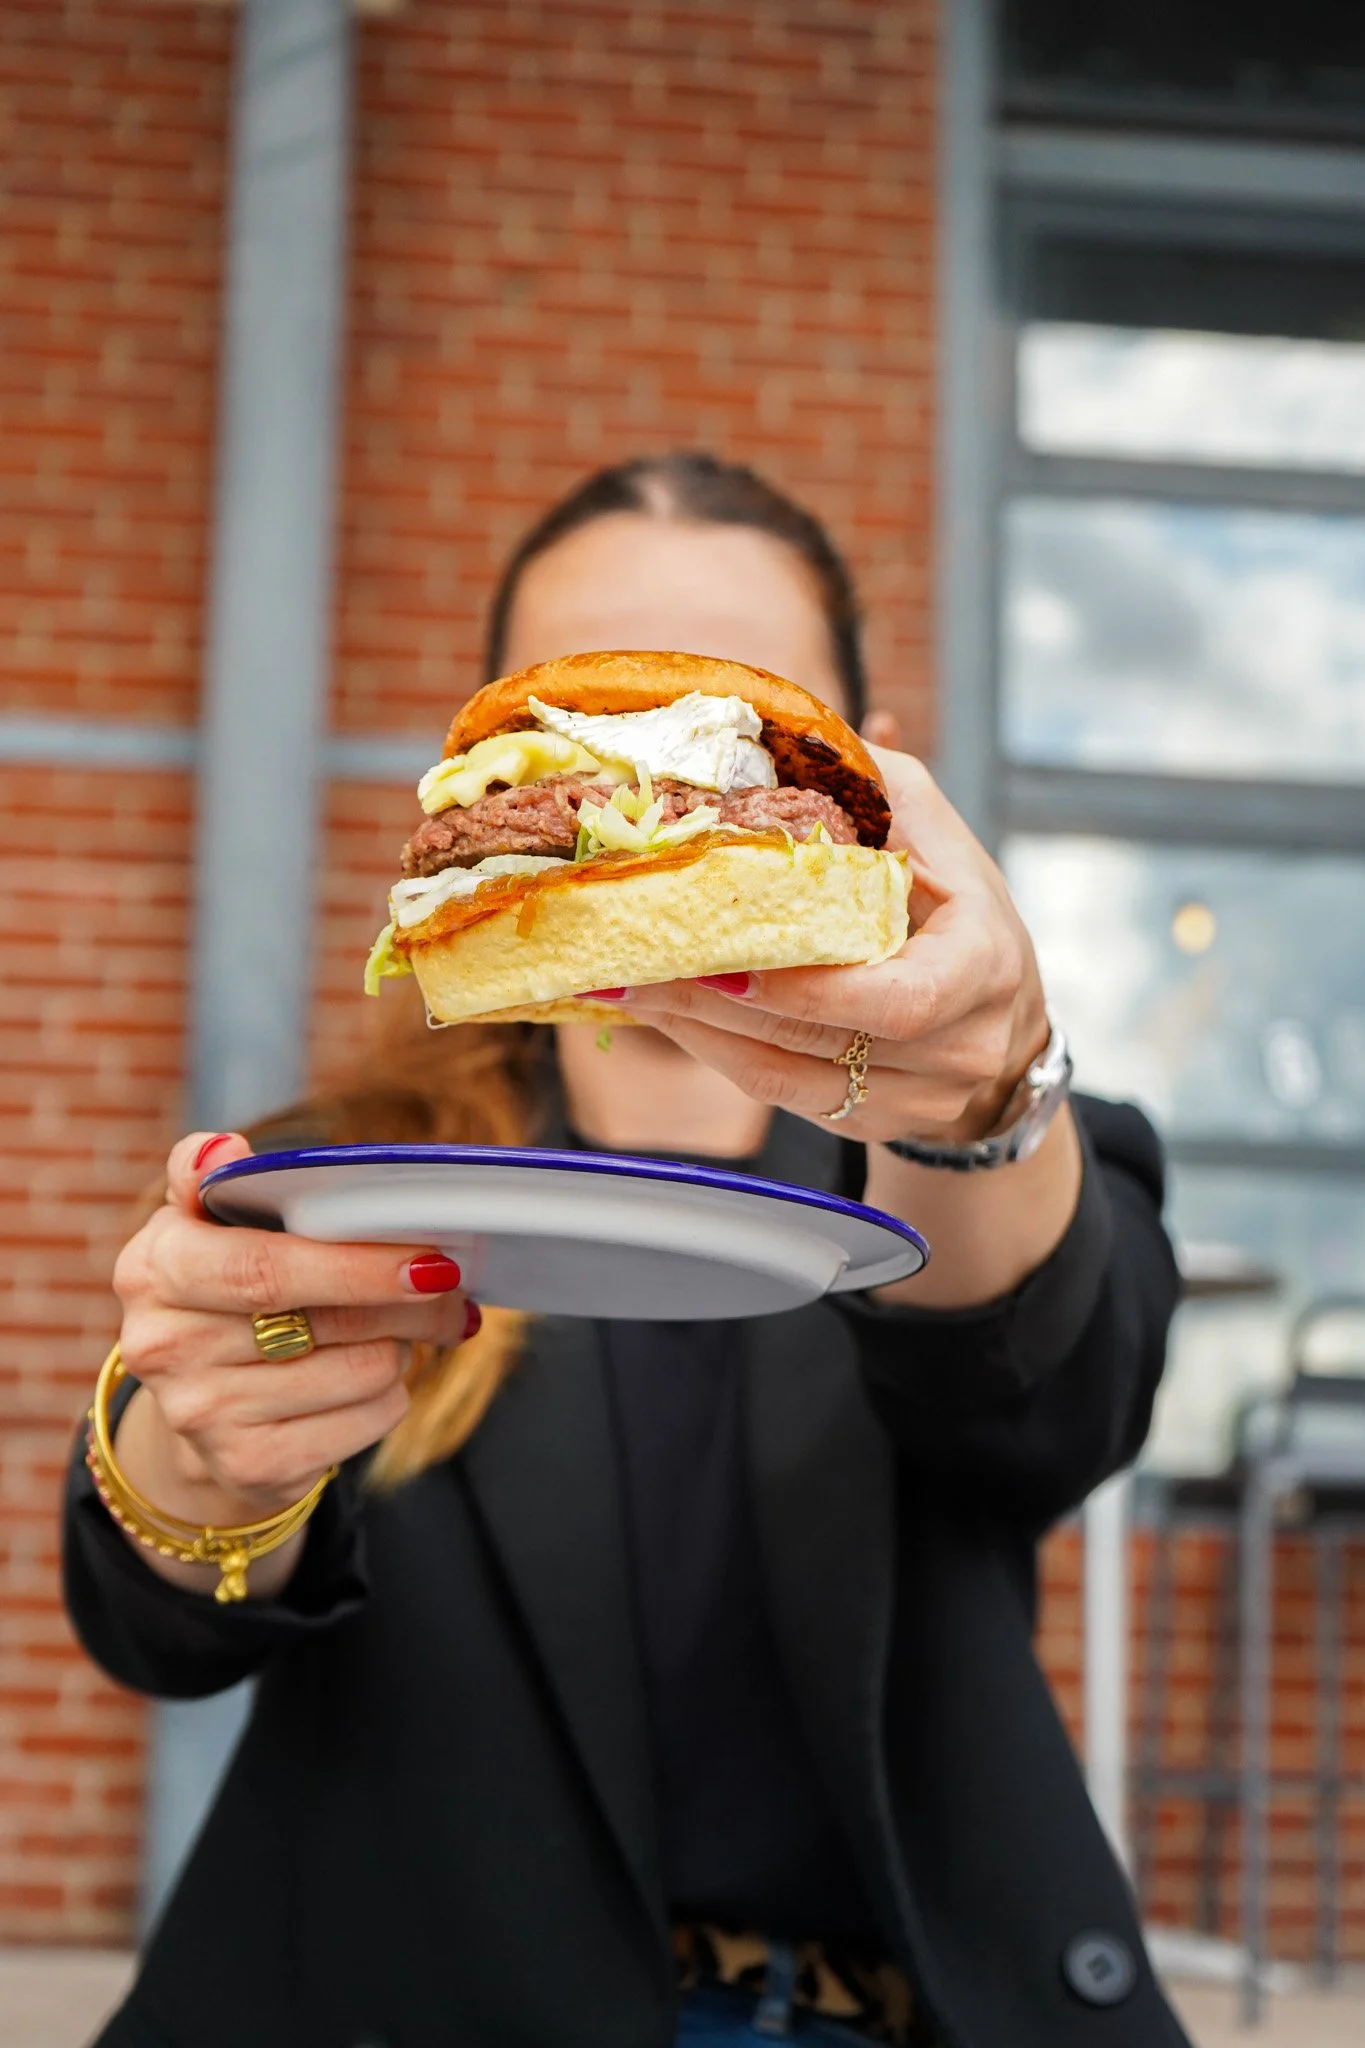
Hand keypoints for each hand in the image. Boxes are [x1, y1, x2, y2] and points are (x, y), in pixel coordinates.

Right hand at [112, 1131, 474, 1520]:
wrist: (201, 1404)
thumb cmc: (222, 1289)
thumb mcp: (202, 1223)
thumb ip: (208, 1174)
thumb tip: (224, 1150)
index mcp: (156, 1269)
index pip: (266, 1267)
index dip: (356, 1265)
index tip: (429, 1259)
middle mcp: (167, 1347)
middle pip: (331, 1321)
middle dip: (410, 1301)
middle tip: (451, 1284)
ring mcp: (205, 1415)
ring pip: (364, 1370)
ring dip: (402, 1344)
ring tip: (395, 1328)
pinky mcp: (251, 1466)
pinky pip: (368, 1418)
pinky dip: (390, 1394)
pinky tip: (371, 1377)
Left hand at [618, 748, 1050, 1145]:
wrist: (1004, 1015)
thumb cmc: (957, 906)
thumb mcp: (931, 832)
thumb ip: (867, 787)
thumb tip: (783, 735)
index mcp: (983, 965)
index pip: (900, 999)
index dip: (811, 991)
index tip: (724, 960)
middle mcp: (961, 1044)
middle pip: (822, 1040)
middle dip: (717, 1002)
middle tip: (634, 962)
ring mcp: (919, 1098)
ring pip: (787, 1077)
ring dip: (697, 1030)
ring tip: (625, 984)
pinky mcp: (872, 1122)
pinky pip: (780, 1095)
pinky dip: (715, 1052)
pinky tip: (665, 1014)